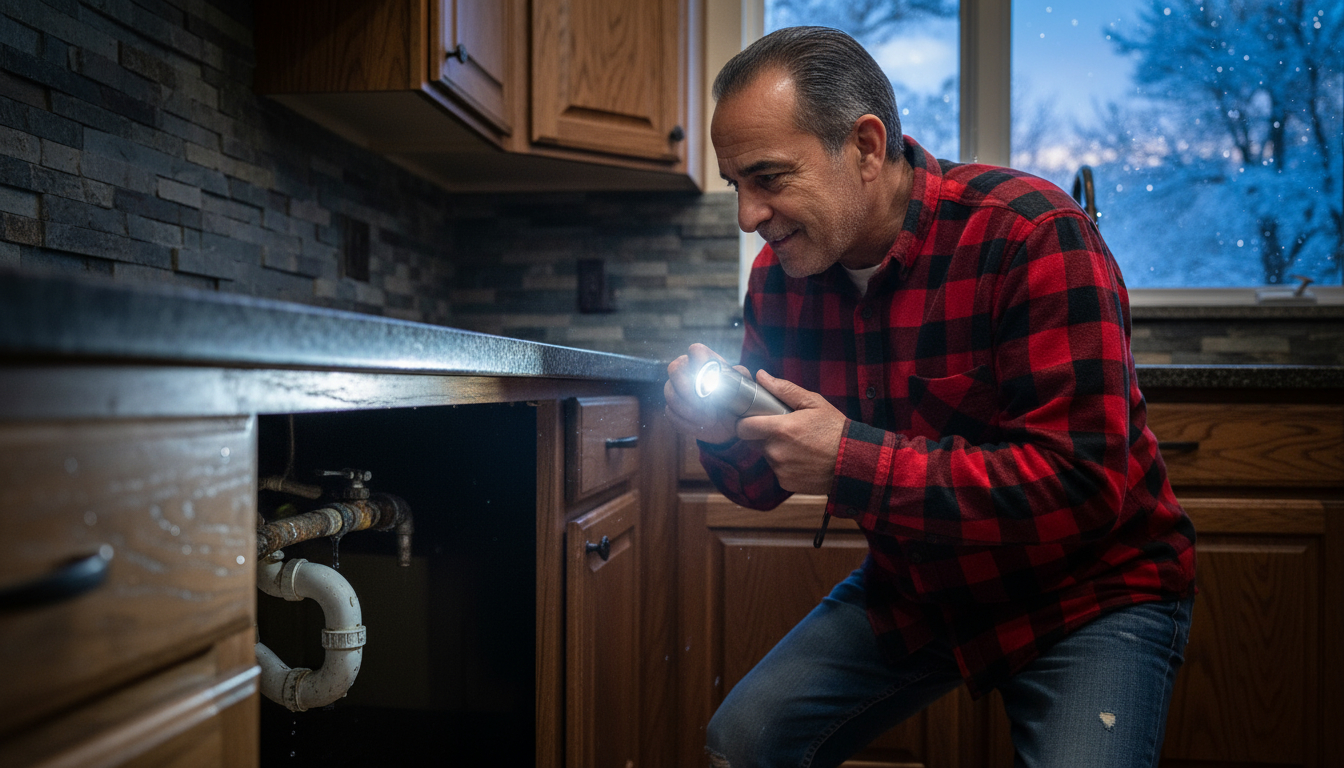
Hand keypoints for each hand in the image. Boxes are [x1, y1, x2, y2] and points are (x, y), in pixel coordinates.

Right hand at [665, 343, 749, 445]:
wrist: (727, 425)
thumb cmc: (736, 403)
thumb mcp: (745, 389)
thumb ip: (740, 376)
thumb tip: (736, 370)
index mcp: (705, 361)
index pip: (696, 350)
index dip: (698, 362)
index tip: (708, 380)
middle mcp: (685, 370)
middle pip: (675, 369)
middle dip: (689, 389)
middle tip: (706, 403)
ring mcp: (674, 389)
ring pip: (671, 394)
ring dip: (691, 410)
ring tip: (709, 418)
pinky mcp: (670, 409)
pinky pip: (670, 413)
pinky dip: (686, 422)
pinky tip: (700, 425)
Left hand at [735, 370, 845, 494]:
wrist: (853, 461)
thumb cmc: (835, 429)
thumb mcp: (813, 403)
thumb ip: (784, 389)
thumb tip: (761, 376)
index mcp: (780, 429)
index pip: (743, 427)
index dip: (746, 422)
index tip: (755, 419)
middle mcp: (776, 451)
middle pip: (755, 441)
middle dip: (765, 435)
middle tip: (787, 430)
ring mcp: (780, 469)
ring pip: (767, 455)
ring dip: (777, 450)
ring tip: (799, 445)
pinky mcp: (785, 482)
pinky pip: (778, 470)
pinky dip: (786, 465)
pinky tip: (803, 459)